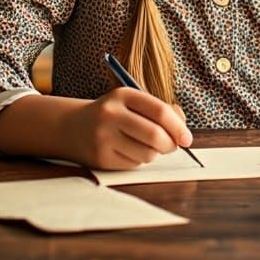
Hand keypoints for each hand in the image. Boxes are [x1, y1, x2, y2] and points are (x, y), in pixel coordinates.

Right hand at [64, 86, 193, 169]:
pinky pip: (134, 165)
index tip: (187, 138)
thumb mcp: (131, 103)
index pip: (160, 111)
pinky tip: (128, 151)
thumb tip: (183, 127)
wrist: (72, 126)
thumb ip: (159, 110)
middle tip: (172, 146)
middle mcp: (111, 114)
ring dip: (154, 153)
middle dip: (170, 145)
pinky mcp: (101, 158)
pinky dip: (138, 160)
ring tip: (145, 146)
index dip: (178, 127)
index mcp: (123, 95)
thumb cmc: (112, 114)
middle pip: (155, 135)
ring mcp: (104, 137)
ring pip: (147, 154)